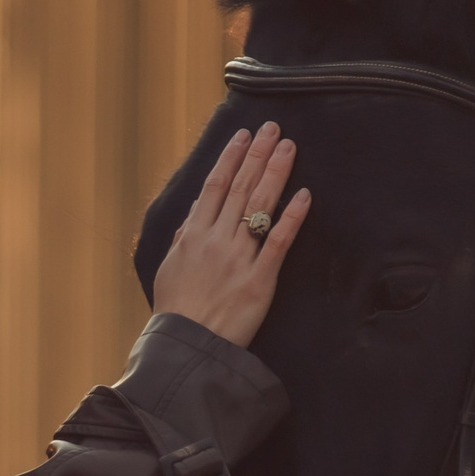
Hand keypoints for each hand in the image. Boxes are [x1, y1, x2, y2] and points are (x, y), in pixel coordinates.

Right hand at [149, 123, 309, 348]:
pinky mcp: (259, 280)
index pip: (215, 186)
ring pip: (259, 207)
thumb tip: (196, 209)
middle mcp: (216, 240)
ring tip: (288, 147)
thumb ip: (184, 235)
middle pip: (240, 188)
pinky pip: (278, 243)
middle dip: (257, 155)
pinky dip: (291, 217)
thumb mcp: (170, 267)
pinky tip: (304, 195)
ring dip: (275, 173)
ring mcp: (238, 258)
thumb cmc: (177, 310)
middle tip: (273, 129)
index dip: (231, 158)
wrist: (187, 346)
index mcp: (193, 235)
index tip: (243, 135)